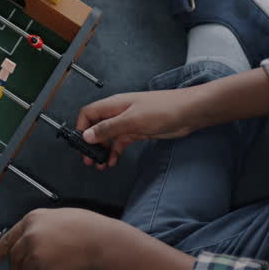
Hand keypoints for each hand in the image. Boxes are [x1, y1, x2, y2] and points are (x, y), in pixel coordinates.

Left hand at [0, 208, 125, 269]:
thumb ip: (35, 226)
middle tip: (30, 265)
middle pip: (13, 258)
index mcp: (30, 220)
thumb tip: (23, 240)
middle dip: (19, 264)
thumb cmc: (82, 226)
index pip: (6, 239)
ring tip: (49, 266)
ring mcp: (36, 255)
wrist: (98, 239)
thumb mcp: (53, 216)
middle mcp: (29, 237)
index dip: (0, 251)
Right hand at [75, 89, 198, 168]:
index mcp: (114, 105)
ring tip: (99, 164)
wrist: (188, 112)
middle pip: (96, 127)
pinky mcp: (138, 131)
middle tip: (88, 158)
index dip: (81, 128)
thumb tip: (88, 135)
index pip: (88, 114)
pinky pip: (120, 142)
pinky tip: (113, 161)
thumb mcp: (132, 120)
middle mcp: (118, 113)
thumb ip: (108, 128)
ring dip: (102, 150)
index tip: (80, 143)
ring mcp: (128, 122)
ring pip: (108, 137)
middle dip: (90, 143)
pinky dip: (115, 152)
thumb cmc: (164, 109)